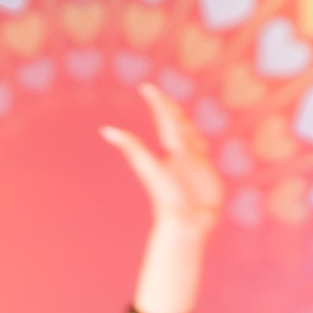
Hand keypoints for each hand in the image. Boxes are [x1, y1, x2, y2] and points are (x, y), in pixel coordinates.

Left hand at [102, 88, 223, 239]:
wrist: (186, 225)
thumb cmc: (166, 199)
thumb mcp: (149, 169)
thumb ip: (132, 147)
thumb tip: (105, 130)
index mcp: (170, 148)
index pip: (165, 119)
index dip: (158, 103)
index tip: (146, 87)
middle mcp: (182, 154)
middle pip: (178, 125)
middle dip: (173, 111)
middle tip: (162, 98)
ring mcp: (195, 164)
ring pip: (192, 138)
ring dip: (188, 126)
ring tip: (177, 115)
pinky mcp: (207, 176)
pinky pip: (205, 157)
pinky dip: (202, 147)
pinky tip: (201, 145)